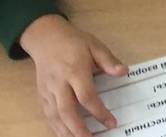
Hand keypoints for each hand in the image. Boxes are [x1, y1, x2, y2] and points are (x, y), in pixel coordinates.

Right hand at [20, 15, 125, 136]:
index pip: (86, 96)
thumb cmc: (74, 42)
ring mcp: (48, 90)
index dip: (99, 112)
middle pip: (67, 111)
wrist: (46, 38)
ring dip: (66, 132)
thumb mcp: (94, 45)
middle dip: (78, 129)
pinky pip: (48, 114)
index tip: (111, 123)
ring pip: (55, 116)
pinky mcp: (42, 94)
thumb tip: (124, 72)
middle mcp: (59, 83)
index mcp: (75, 71)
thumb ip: (108, 60)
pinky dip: (56, 127)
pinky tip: (65, 135)